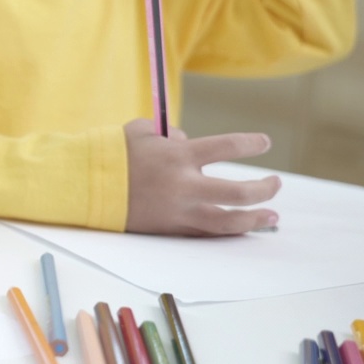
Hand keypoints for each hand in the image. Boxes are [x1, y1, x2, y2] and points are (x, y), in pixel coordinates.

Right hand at [124, 118, 280, 235]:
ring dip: (256, 219)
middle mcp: (185, 185)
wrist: (88, 186)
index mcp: (179, 156)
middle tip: (275, 184)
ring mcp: (180, 211)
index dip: (252, 144)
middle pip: (240, 192)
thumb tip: (189, 143)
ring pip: (230, 222)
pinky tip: (241, 228)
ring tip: (272, 216)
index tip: (265, 143)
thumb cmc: (114, 154)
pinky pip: (207, 232)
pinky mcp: (171, 228)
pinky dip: (227, 230)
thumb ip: (172, 135)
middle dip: (265, 189)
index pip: (228, 147)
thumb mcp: (142, 131)